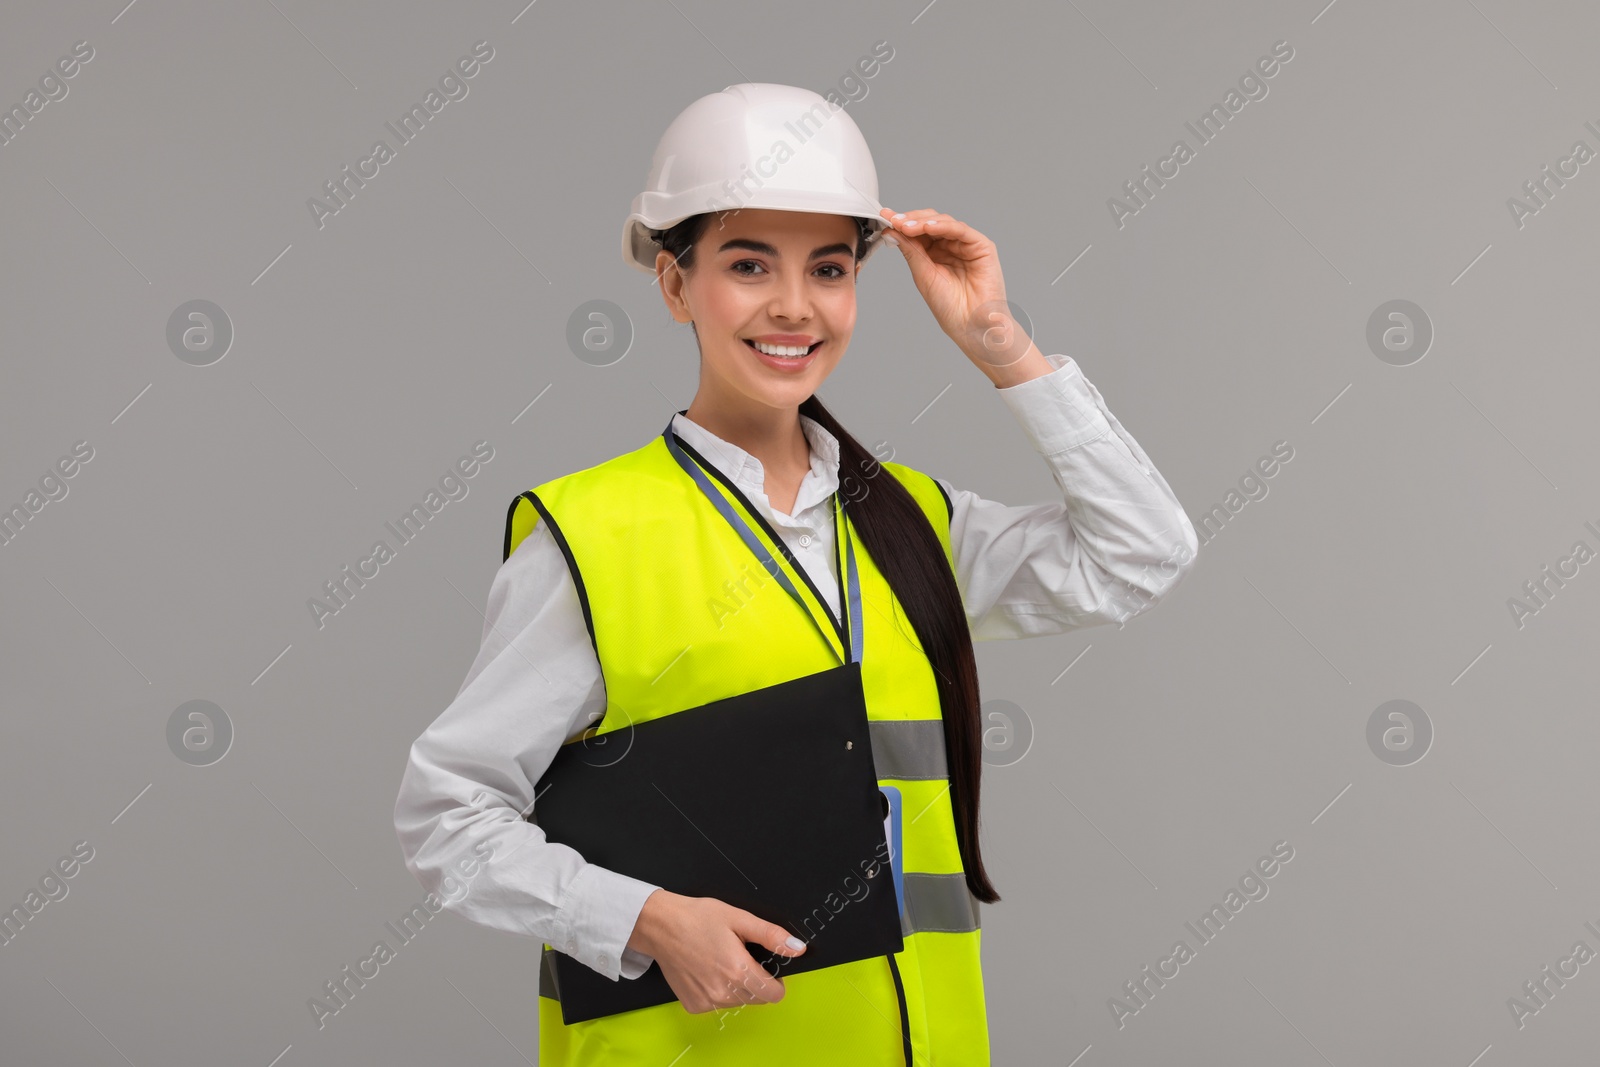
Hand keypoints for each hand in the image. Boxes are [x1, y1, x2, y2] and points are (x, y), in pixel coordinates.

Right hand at [625, 889, 807, 1013]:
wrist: (660, 925)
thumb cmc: (697, 918)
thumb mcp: (739, 918)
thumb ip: (771, 935)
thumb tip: (797, 948)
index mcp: (738, 970)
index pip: (774, 995)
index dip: (776, 981)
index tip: (767, 968)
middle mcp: (723, 992)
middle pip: (756, 998)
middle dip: (755, 981)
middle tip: (739, 957)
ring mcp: (707, 1001)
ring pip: (737, 1002)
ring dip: (736, 987)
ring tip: (720, 960)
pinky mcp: (693, 1005)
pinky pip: (717, 1004)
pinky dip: (717, 991)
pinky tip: (707, 970)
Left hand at [876, 206, 1042, 376]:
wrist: (970, 325)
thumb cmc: (950, 307)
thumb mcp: (923, 275)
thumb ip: (910, 251)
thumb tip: (892, 231)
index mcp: (935, 254)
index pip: (917, 232)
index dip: (901, 223)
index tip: (884, 217)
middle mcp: (951, 246)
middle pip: (930, 222)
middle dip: (910, 220)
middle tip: (894, 221)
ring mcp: (966, 245)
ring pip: (944, 222)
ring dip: (923, 222)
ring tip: (906, 226)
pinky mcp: (982, 247)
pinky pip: (961, 230)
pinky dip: (944, 226)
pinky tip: (928, 227)